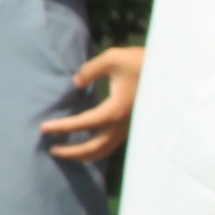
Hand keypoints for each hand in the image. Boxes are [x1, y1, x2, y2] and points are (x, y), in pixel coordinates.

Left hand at [40, 44, 144, 161]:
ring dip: (84, 155)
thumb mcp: (112, 59)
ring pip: (105, 150)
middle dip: (72, 152)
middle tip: (52, 149)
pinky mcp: (133, 127)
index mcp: (115, 110)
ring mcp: (129, 128)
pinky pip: (112, 144)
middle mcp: (122, 125)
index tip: (43, 128)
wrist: (171, 73)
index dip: (62, 127)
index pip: (83, 123)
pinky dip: (97, 150)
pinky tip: (86, 145)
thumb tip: (75, 82)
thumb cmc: (141, 63)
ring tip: (65, 152)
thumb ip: (90, 70)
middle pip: (93, 148)